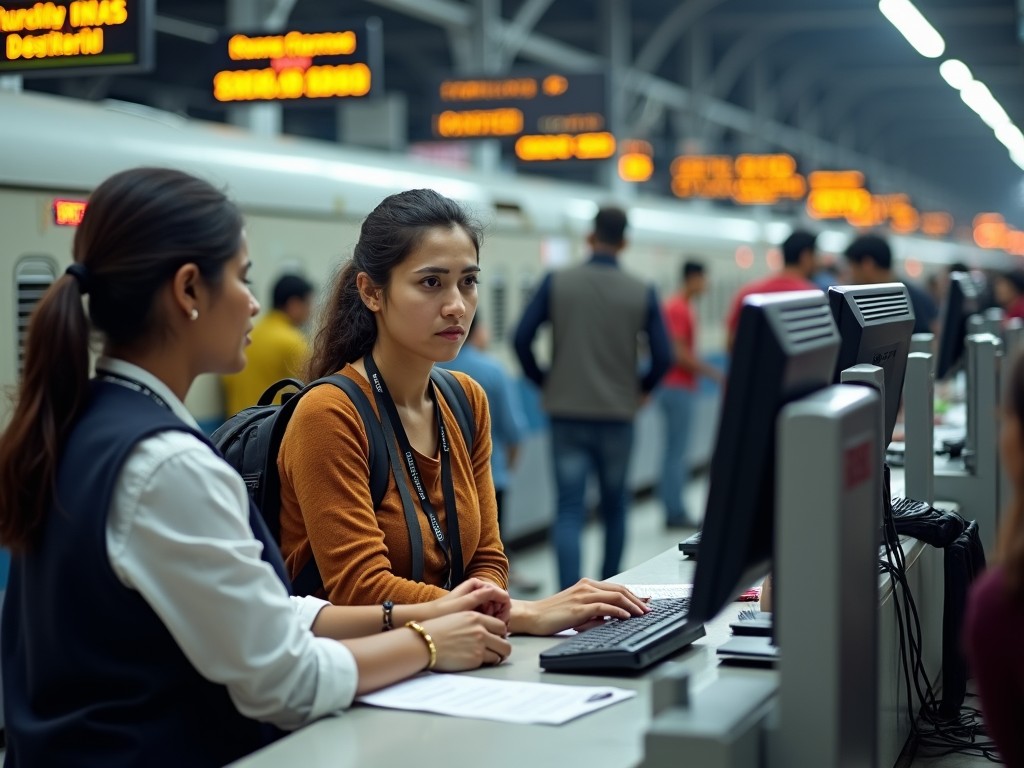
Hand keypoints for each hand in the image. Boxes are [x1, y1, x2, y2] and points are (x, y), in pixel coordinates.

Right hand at [420, 612, 512, 670]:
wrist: (424, 643)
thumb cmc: (436, 630)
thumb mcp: (457, 617)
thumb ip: (473, 622)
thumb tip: (483, 630)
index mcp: (476, 617)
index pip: (500, 625)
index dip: (499, 634)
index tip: (496, 638)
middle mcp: (481, 630)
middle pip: (505, 640)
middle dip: (502, 646)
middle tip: (496, 650)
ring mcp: (480, 644)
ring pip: (502, 652)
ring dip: (497, 656)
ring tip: (490, 658)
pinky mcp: (476, 658)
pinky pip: (491, 661)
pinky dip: (489, 663)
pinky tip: (481, 662)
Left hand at [427, 578, 511, 626]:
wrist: (427, 617)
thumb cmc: (443, 611)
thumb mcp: (464, 604)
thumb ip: (483, 596)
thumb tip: (502, 594)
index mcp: (477, 584)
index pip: (501, 594)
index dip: (504, 608)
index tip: (502, 621)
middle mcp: (478, 589)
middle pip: (499, 602)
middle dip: (500, 614)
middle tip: (496, 627)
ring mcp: (476, 599)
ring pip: (494, 609)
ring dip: (495, 619)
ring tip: (488, 629)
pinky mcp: (473, 608)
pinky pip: (487, 614)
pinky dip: (488, 621)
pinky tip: (484, 629)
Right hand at [510, 578, 648, 635]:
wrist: (532, 616)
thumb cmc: (552, 615)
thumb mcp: (578, 610)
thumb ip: (595, 611)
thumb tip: (614, 617)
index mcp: (586, 585)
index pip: (616, 588)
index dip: (633, 595)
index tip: (646, 602)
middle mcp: (586, 586)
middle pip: (620, 590)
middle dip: (637, 600)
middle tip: (649, 609)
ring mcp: (583, 595)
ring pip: (615, 596)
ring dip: (632, 605)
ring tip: (642, 613)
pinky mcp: (579, 607)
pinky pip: (604, 607)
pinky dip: (618, 611)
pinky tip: (626, 616)